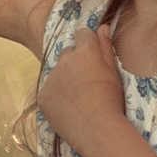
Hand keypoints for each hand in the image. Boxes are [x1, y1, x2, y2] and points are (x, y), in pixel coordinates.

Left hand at [36, 24, 129, 156]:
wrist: (98, 130)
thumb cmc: (112, 100)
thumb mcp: (114, 72)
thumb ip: (106, 47)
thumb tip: (102, 27)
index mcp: (85, 52)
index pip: (83, 34)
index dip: (89, 45)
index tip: (93, 59)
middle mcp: (65, 60)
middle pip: (68, 52)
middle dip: (76, 62)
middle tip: (87, 83)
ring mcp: (51, 78)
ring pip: (57, 72)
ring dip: (65, 79)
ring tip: (79, 98)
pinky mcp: (43, 95)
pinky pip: (49, 90)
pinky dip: (56, 96)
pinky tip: (69, 109)